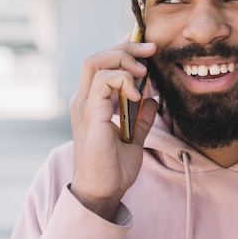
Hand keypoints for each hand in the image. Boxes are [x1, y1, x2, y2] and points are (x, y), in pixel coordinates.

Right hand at [69, 41, 157, 220]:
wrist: (103, 191)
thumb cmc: (114, 168)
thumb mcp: (134, 137)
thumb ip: (141, 117)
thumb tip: (153, 99)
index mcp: (92, 102)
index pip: (102, 64)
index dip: (123, 50)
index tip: (146, 48)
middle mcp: (84, 99)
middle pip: (97, 56)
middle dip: (125, 47)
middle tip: (151, 49)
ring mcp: (84, 105)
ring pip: (95, 61)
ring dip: (123, 59)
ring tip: (143, 71)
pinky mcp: (90, 113)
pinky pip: (102, 81)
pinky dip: (122, 79)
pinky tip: (137, 92)